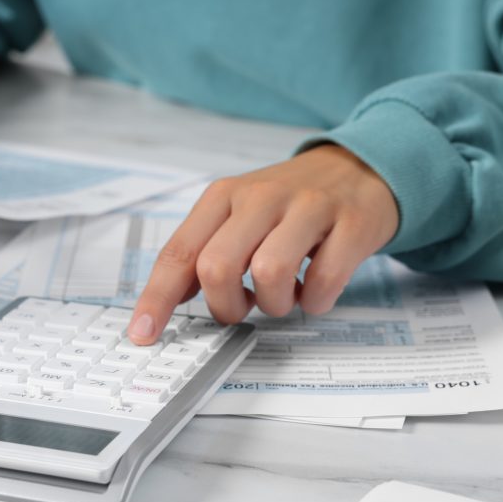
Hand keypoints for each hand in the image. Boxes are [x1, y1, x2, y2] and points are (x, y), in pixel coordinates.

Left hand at [128, 144, 399, 342]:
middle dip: (226, 306)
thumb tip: (168, 299)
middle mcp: (260, 197)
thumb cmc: (288, 203)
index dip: (157, 298)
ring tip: (283, 296)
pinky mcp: (350, 223)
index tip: (143, 333)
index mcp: (223, 197)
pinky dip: (316, 301)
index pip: (178, 253)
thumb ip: (204, 250)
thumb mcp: (238, 213)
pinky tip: (315, 291)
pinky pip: (325, 280)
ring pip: (269, 272)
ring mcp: (307, 207)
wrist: (359, 168)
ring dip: (274, 305)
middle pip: (217, 267)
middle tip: (243, 308)